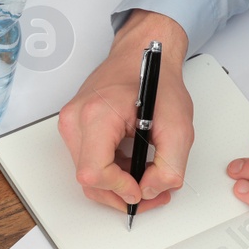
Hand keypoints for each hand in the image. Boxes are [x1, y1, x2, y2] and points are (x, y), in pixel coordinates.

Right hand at [59, 10, 191, 211]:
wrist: (141, 54)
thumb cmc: (156, 80)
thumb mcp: (178, 125)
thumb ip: (170, 165)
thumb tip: (150, 190)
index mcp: (97, 115)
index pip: (93, 172)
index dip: (119, 189)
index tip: (140, 189)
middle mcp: (75, 120)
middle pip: (87, 180)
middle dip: (120, 193)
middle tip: (149, 193)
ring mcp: (70, 123)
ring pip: (86, 176)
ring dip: (115, 186)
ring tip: (144, 180)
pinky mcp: (73, 127)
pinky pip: (87, 162)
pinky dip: (109, 173)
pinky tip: (131, 167)